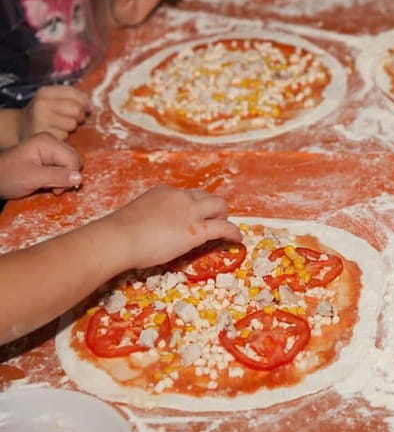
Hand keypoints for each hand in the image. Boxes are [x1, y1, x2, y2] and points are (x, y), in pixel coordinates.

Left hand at [0, 133, 81, 198]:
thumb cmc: (8, 177)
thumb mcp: (31, 178)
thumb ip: (56, 177)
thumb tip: (80, 178)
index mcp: (47, 142)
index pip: (72, 159)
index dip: (69, 177)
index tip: (56, 190)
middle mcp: (52, 141)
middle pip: (74, 160)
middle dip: (68, 177)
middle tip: (53, 189)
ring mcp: (51, 148)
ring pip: (71, 165)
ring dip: (64, 179)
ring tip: (49, 186)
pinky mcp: (49, 156)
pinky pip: (64, 167)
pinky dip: (60, 177)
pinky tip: (48, 182)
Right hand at [19, 85, 90, 141]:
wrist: (21, 126)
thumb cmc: (44, 111)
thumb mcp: (54, 98)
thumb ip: (74, 97)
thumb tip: (91, 107)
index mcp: (46, 92)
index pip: (76, 94)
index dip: (85, 102)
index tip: (84, 107)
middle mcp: (41, 104)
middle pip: (76, 110)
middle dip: (79, 115)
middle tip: (74, 118)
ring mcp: (40, 120)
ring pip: (72, 124)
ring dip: (71, 127)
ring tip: (61, 125)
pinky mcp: (42, 134)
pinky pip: (65, 136)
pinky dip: (64, 135)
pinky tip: (55, 132)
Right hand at [99, 186, 241, 270]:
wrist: (118, 239)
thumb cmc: (117, 234)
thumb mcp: (135, 217)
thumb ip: (148, 220)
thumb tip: (147, 230)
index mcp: (163, 192)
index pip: (186, 195)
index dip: (193, 205)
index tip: (193, 215)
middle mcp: (179, 197)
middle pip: (205, 196)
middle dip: (212, 207)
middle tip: (214, 219)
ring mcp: (189, 212)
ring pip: (218, 205)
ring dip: (223, 215)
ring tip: (225, 226)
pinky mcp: (196, 230)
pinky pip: (223, 227)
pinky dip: (233, 232)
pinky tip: (237, 239)